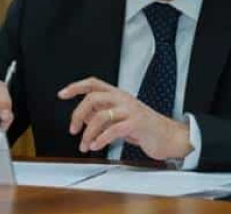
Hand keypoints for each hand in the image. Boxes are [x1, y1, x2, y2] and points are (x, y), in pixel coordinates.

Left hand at [57, 77, 191, 160]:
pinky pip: (113, 130)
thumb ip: (103, 113)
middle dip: (78, 115)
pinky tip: (96, 146)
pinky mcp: (137, 123)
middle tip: (73, 130)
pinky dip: (101, 139)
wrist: (168, 136)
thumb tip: (83, 115)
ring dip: (88, 133)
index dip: (76, 87)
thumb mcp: (121, 116)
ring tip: (85, 145)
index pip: (93, 83)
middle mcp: (123, 98)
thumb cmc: (144, 127)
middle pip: (93, 98)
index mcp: (118, 94)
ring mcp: (130, 110)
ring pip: (100, 116)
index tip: (62, 94)